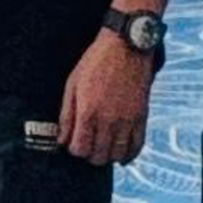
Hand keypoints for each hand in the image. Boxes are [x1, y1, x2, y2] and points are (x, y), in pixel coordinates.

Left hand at [59, 32, 153, 165]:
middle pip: (98, 156)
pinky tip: (121, 154)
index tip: (74, 141)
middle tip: (87, 144)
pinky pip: (137, 146)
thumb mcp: (73, 84)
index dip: (74, 149)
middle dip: (89, 154)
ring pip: (117, 155)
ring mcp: (127, 120)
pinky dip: (128, 155)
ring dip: (108, 155)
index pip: (79, 149)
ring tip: (102, 146)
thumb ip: (66, 115)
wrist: (126, 46)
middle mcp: (108, 120)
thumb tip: (61, 140)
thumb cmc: (95, 62)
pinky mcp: (141, 116)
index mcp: (88, 112)